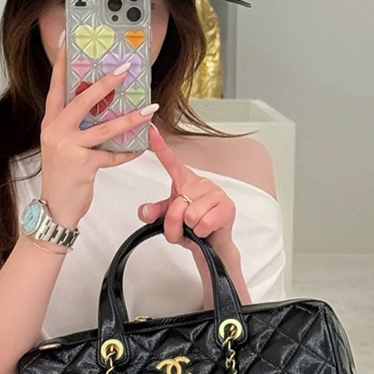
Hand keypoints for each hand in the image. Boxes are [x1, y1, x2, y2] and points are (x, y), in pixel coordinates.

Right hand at [38, 35, 157, 228]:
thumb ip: (73, 127)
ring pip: (103, 128)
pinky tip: (139, 148)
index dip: (61, 64)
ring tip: (149, 109)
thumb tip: (101, 109)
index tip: (68, 41)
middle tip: (123, 70)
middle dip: (105, 83)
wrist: (54, 208)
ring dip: (129, 118)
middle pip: (82, 100)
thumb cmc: (61, 177)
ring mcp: (68, 147)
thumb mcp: (61, 146)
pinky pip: (111, 155)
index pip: (55, 87)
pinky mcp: (82, 164)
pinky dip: (127, 153)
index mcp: (50, 123)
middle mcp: (56, 131)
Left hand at [137, 122, 235, 251]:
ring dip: (190, 229)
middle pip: (176, 206)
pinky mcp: (227, 206)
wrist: (212, 244)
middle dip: (175, 225)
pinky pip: (203, 223)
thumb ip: (154, 213)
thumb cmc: (191, 227)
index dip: (160, 147)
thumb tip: (145, 211)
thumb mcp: (167, 220)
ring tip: (197, 228)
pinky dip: (201, 232)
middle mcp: (200, 183)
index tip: (151, 130)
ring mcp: (215, 192)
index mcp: (184, 181)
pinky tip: (208, 229)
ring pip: (190, 216)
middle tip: (185, 227)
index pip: (171, 162)